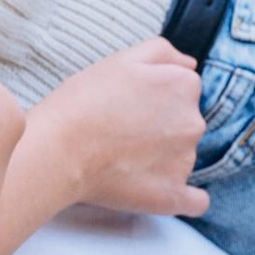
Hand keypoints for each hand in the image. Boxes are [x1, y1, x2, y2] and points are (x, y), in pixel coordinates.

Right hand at [27, 38, 209, 219]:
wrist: (59, 149)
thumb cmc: (83, 101)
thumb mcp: (122, 59)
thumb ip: (164, 53)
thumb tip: (190, 64)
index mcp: (184, 87)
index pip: (183, 91)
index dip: (155, 97)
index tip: (131, 105)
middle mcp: (193, 123)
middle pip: (185, 123)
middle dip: (162, 127)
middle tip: (123, 132)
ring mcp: (184, 162)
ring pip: (183, 157)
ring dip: (162, 158)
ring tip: (123, 158)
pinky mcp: (172, 195)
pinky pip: (195, 201)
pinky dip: (185, 196)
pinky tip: (164, 189)